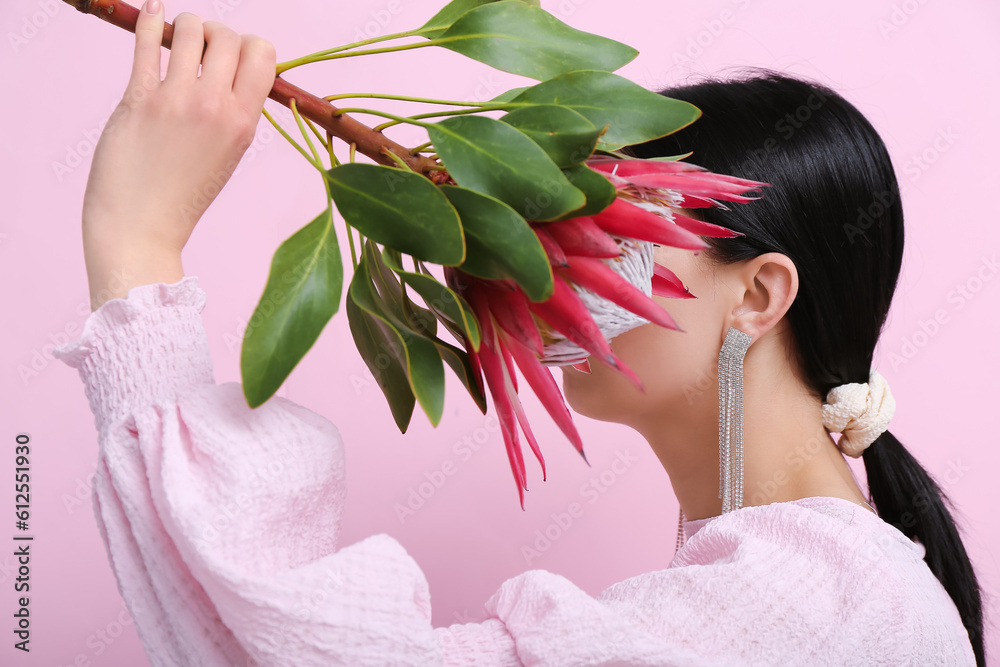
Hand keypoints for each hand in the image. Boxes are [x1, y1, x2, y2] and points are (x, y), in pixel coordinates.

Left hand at [82, 0, 275, 309]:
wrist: (141, 228)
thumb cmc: (182, 194)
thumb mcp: (227, 154)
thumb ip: (235, 113)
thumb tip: (234, 69)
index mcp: (245, 122)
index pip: (264, 54)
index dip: (249, 45)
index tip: (230, 58)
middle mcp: (216, 107)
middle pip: (229, 36)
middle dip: (215, 32)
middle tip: (199, 48)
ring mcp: (177, 101)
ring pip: (190, 29)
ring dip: (183, 25)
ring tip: (174, 38)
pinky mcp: (139, 99)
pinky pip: (147, 42)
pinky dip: (148, 19)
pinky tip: (150, 12)